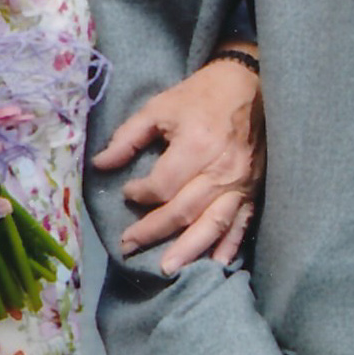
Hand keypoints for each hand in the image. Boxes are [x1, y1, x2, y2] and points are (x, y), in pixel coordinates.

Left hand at [94, 55, 263, 274]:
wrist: (249, 86)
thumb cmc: (201, 96)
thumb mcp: (160, 107)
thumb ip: (128, 137)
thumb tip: (100, 164)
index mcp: (196, 146)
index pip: (162, 185)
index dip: (139, 194)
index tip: (127, 193)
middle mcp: (219, 170)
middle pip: (183, 211)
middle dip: (153, 231)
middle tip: (128, 246)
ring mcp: (239, 184)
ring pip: (212, 224)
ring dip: (189, 250)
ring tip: (168, 269)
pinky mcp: (253, 190)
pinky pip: (242, 223)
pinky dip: (230, 246)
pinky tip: (217, 264)